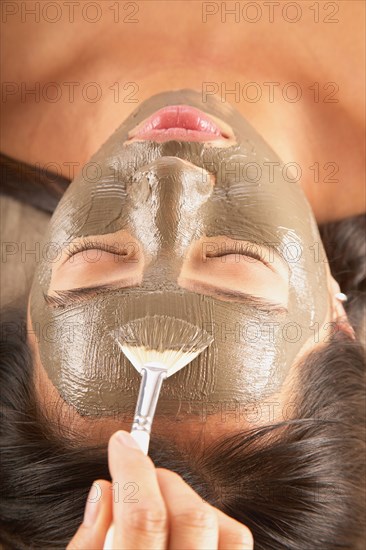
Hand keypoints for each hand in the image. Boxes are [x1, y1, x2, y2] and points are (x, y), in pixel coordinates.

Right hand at [67, 430, 253, 548]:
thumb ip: (88, 542)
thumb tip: (106, 488)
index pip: (143, 517)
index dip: (131, 468)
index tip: (122, 441)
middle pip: (191, 516)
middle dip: (160, 480)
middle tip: (137, 473)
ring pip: (228, 529)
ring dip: (189, 500)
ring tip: (160, 501)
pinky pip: (237, 544)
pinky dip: (213, 522)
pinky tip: (184, 525)